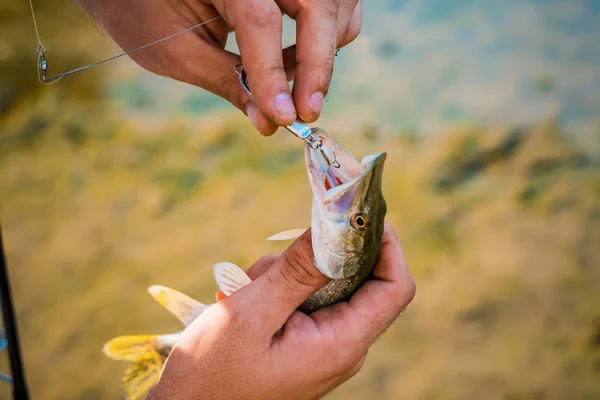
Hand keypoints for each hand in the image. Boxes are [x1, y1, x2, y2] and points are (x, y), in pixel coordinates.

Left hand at [74, 0, 362, 134]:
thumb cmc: (144, 11)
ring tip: (294, 89)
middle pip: (314, 5)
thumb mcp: (176, 51)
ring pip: (334, 5)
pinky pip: (335, 5)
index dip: (274, 72)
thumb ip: (227, 82)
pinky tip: (297, 62)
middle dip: (317, 64)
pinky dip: (327, 37)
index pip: (260, 18)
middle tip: (305, 112)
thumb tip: (269, 121)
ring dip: (324, 52)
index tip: (283, 118)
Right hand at [147, 223, 415, 399]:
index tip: (356, 216)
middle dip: (315, 258)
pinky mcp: (307, 344)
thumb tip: (338, 229)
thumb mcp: (252, 313)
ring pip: (325, 285)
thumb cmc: (213, 370)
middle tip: (267, 267)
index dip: (386, 246)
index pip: (395, 287)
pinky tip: (245, 301)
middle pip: (356, 279)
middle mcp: (343, 347)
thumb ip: (297, 271)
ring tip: (244, 291)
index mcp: (341, 344)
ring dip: (287, 274)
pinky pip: (307, 301)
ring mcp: (325, 346)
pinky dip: (279, 290)